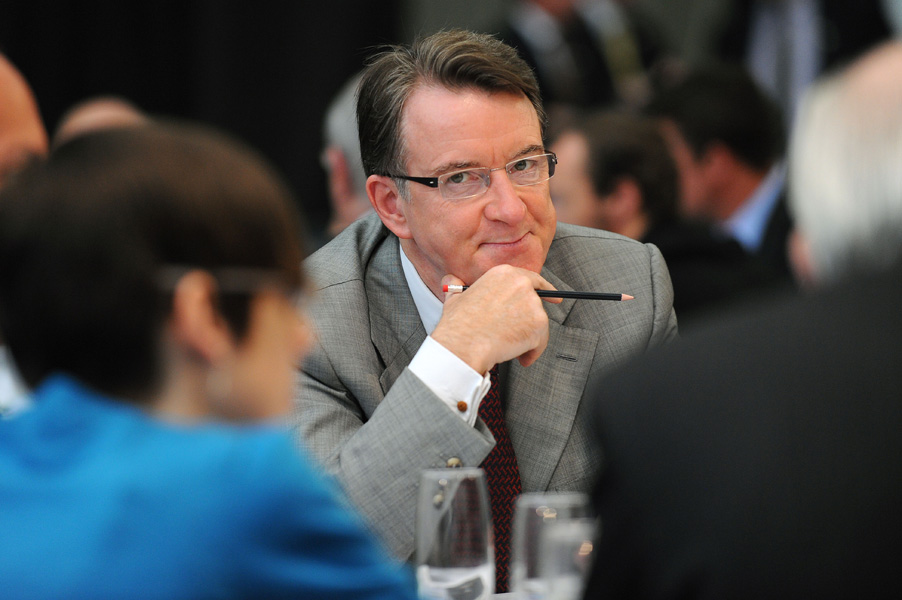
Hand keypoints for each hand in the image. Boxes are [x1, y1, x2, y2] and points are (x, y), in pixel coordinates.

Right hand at [431, 265, 561, 372]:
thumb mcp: (454, 297)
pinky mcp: (538, 324)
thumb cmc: (458, 325)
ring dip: (527, 339)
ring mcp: (532, 304)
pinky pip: (541, 342)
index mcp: (503, 274)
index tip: (554, 297)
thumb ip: (457, 286)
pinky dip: (532, 352)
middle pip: (536, 304)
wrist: (463, 345)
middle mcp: (521, 284)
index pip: (532, 279)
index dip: (544, 289)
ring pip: (539, 325)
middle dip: (530, 321)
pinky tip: (518, 358)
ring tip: (510, 349)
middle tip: (519, 335)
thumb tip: (450, 280)